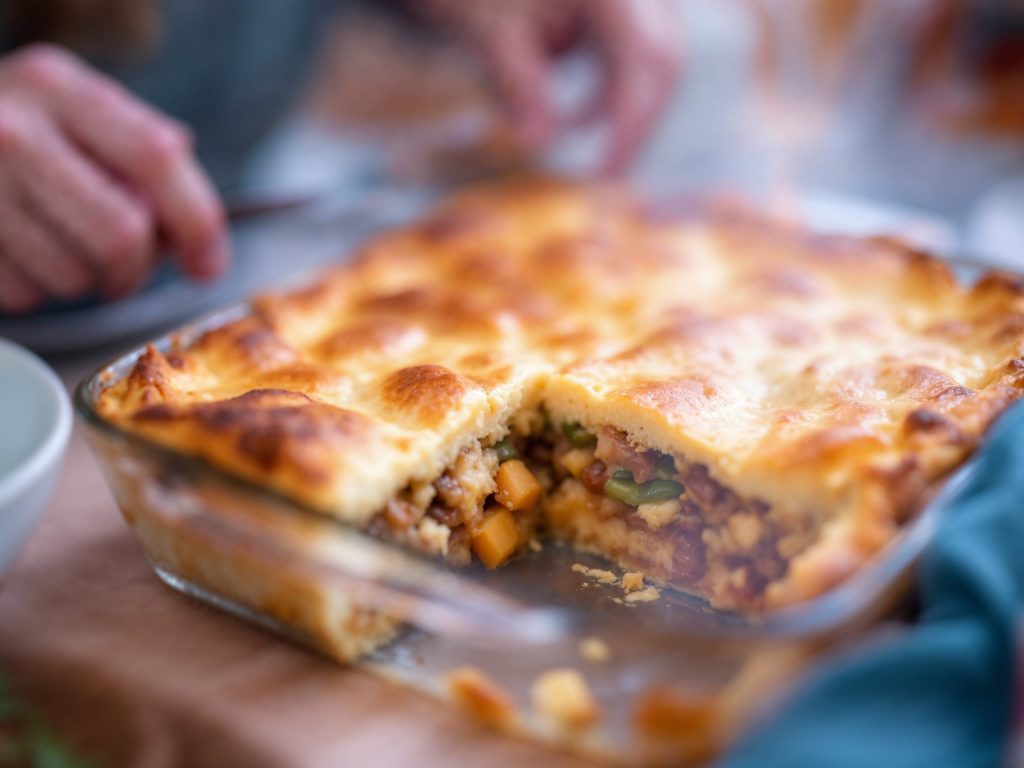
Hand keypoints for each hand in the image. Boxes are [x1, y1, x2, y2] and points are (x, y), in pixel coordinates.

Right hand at [0, 45, 227, 313]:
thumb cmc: (25, 130)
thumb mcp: (80, 112)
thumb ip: (146, 155)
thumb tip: (200, 241)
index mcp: (59, 88)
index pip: (155, 158)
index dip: (197, 221)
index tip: (209, 264)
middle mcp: (12, 130)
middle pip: (121, 232)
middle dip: (140, 268)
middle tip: (130, 270)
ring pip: (74, 275)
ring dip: (87, 281)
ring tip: (66, 249)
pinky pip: (26, 294)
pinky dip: (39, 290)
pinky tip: (25, 254)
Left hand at [420, 0, 681, 173]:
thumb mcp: (490, 30)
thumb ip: (519, 85)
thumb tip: (540, 142)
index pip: (644, 57)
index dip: (632, 122)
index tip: (607, 174)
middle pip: (663, 58)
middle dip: (637, 119)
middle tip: (608, 175)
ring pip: (655, 55)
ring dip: (625, 104)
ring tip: (587, 143)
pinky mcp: (625, 5)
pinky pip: (638, 48)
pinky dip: (614, 86)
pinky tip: (582, 115)